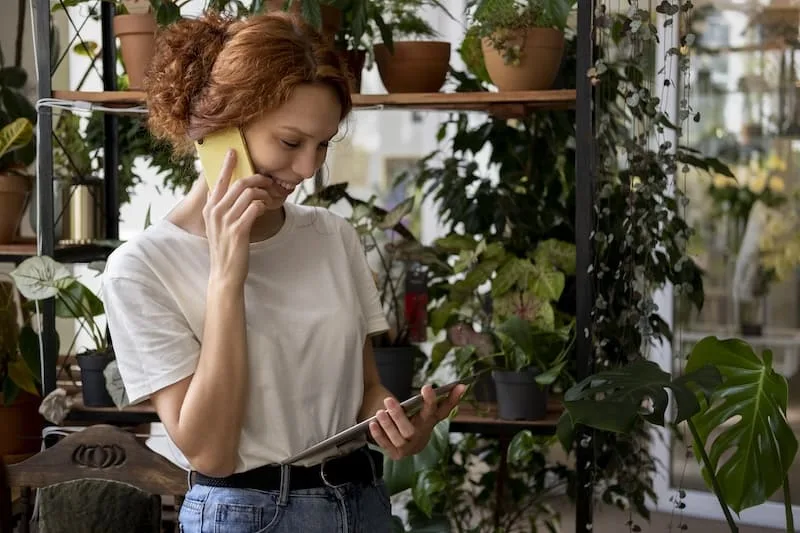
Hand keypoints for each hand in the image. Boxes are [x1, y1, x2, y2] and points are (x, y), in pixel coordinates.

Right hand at [203, 149, 283, 284]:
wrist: (225, 272)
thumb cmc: (225, 247)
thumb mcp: (216, 224)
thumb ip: (219, 207)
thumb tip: (224, 190)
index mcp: (209, 208)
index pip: (218, 179)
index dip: (227, 164)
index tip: (233, 151)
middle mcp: (215, 212)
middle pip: (238, 183)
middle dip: (257, 178)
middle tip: (268, 179)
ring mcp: (226, 221)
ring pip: (248, 194)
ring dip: (264, 193)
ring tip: (270, 198)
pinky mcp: (238, 230)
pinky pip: (254, 208)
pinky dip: (263, 205)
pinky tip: (266, 208)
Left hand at [368, 384, 465, 459]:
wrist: (405, 442)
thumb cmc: (412, 419)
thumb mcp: (422, 409)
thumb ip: (430, 399)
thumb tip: (454, 386)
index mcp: (431, 420)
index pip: (441, 411)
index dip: (439, 400)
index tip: (427, 387)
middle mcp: (422, 435)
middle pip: (412, 429)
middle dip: (399, 415)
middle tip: (387, 400)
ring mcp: (410, 447)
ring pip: (400, 439)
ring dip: (388, 425)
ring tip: (379, 413)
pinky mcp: (397, 454)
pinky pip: (387, 445)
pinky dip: (379, 435)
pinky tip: (373, 424)